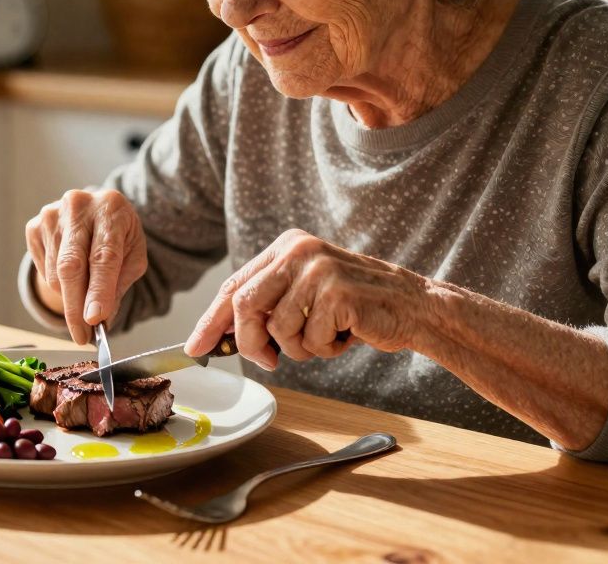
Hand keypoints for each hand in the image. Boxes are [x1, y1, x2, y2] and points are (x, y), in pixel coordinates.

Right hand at [25, 189, 146, 343]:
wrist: (97, 209)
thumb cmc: (118, 235)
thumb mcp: (133, 255)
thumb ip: (119, 286)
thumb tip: (100, 320)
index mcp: (111, 209)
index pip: (103, 256)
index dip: (98, 290)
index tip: (95, 320)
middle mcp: (78, 206)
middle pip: (71, 266)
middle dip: (75, 306)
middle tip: (81, 335)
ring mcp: (52, 215)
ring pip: (55, 274)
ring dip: (70, 297)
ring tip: (85, 294)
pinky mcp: (34, 226)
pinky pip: (43, 270)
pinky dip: (57, 284)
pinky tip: (71, 274)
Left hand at [184, 229, 437, 369]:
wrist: (412, 306)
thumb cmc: (355, 306)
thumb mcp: (305, 293)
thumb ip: (267, 305)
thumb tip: (219, 337)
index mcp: (286, 247)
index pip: (234, 285)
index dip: (211, 320)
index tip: (195, 347)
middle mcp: (299, 251)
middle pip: (245, 305)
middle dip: (249, 343)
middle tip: (268, 361)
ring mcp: (318, 270)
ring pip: (278, 329)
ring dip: (299, 349)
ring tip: (326, 336)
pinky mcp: (337, 294)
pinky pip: (310, 340)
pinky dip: (324, 350)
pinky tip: (345, 335)